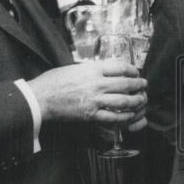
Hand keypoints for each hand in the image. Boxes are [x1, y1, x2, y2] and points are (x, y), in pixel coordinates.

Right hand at [27, 58, 146, 124]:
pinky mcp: (91, 115)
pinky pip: (114, 117)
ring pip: (124, 101)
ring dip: (136, 101)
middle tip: (144, 86)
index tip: (136, 72)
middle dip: (139, 85)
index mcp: (93, 69)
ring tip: (141, 100)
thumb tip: (106, 70)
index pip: (121, 67)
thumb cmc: (53, 81)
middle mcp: (97, 83)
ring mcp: (95, 100)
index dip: (133, 70)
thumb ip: (92, 69)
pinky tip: (129, 115)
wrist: (40, 98)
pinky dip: (124, 117)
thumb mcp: (75, 68)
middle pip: (126, 83)